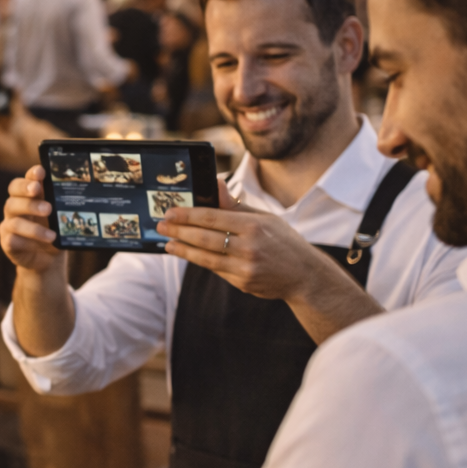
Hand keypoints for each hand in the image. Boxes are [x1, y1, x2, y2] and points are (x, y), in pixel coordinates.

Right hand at [0, 165, 62, 274]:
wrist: (46, 257)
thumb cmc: (53, 230)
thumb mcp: (59, 216)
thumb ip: (60, 203)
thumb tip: (78, 193)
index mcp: (26, 196)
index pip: (24, 180)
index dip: (31, 175)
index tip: (41, 172)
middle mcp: (14, 207)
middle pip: (13, 195)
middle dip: (29, 197)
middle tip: (47, 206)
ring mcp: (8, 225)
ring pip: (15, 221)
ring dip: (35, 229)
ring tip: (52, 235)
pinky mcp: (7, 243)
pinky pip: (12, 240)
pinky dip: (29, 243)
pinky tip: (42, 245)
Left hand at [157, 181, 334, 301]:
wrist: (305, 275)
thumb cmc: (283, 241)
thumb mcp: (265, 218)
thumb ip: (236, 205)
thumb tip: (216, 185)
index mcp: (254, 225)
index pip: (212, 218)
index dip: (187, 215)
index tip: (170, 211)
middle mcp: (249, 247)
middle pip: (204, 238)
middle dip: (178, 231)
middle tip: (161, 226)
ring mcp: (245, 267)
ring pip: (205, 258)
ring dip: (183, 250)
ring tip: (168, 244)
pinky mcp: (243, 282)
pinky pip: (216, 269)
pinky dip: (200, 261)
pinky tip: (188, 254)